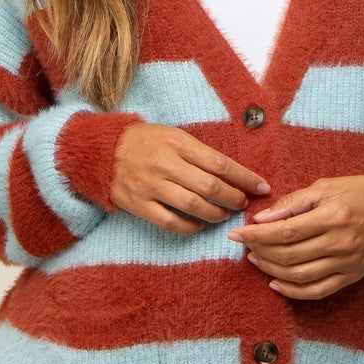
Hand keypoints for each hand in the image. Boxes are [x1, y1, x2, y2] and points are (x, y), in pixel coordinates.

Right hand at [110, 122, 271, 229]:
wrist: (102, 151)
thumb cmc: (145, 142)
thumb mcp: (173, 136)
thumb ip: (200, 153)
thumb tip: (233, 174)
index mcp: (177, 143)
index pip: (220, 163)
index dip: (245, 178)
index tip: (261, 187)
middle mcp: (165, 164)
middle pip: (210, 187)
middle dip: (233, 198)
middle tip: (242, 203)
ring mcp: (151, 186)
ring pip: (193, 206)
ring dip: (216, 214)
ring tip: (224, 214)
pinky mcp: (139, 205)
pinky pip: (171, 222)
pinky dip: (190, 227)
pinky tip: (199, 225)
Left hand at [225, 173, 363, 296]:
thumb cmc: (360, 193)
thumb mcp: (327, 186)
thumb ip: (293, 202)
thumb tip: (261, 218)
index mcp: (333, 216)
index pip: (285, 231)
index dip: (256, 235)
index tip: (237, 233)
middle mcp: (340, 242)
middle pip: (288, 255)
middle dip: (260, 251)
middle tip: (245, 244)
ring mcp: (346, 263)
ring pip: (298, 276)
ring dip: (270, 270)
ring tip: (255, 259)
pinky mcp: (350, 276)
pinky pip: (317, 291)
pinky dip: (292, 292)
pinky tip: (275, 283)